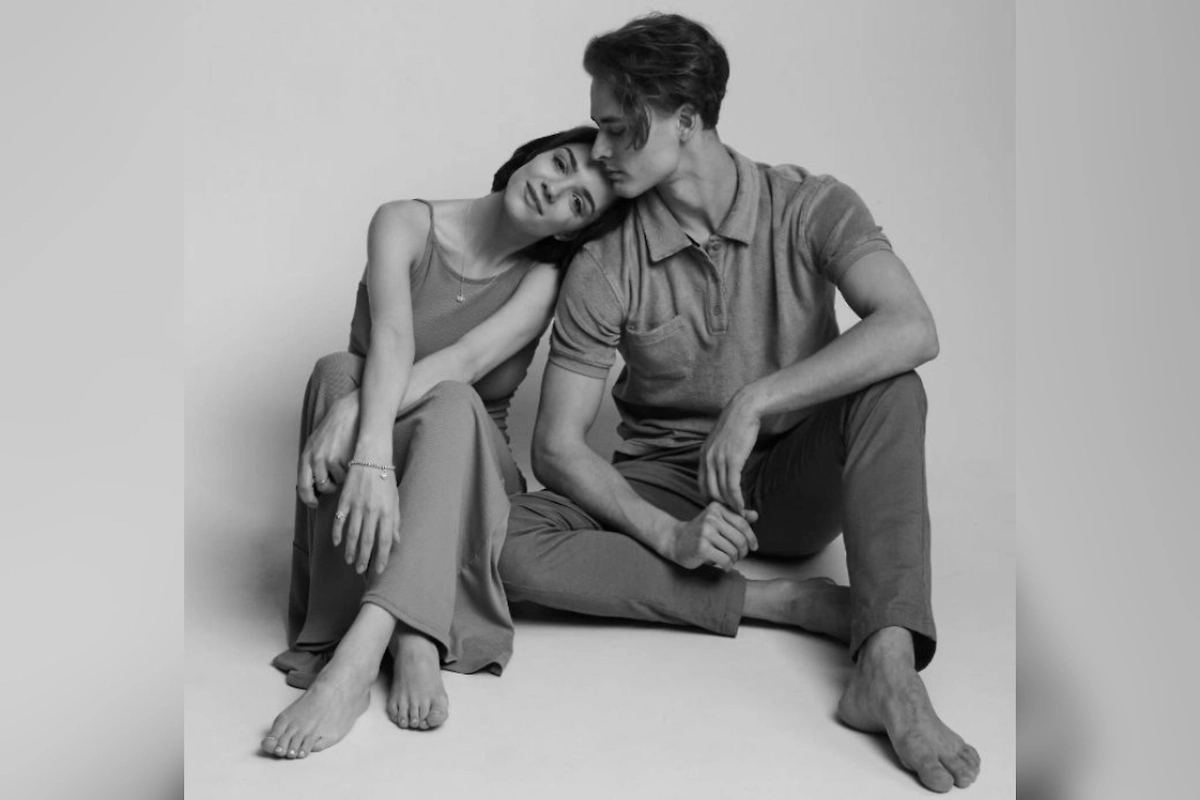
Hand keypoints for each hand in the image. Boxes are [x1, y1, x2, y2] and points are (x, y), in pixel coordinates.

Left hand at [297, 393, 359, 506]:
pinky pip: (347, 475)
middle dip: (329, 489)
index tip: (314, 503)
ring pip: (336, 482)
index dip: (308, 498)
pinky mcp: (345, 458)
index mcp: (306, 456)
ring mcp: (331, 459)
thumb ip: (311, 463)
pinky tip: (352, 459)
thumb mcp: (316, 444)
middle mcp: (316, 459)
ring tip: (345, 464)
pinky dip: (350, 471)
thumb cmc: (333, 429)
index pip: (302, 485)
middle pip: (321, 487)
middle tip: (335, 485)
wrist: (349, 412)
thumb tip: (312, 485)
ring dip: (341, 478)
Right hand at [332, 463, 400, 574]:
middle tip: (360, 570)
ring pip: (352, 534)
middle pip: (367, 540)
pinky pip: (340, 520)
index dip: (381, 557)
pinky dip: (337, 533)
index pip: (384, 540)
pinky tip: (337, 543)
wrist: (371, 458)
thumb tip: (396, 541)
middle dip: (364, 558)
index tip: (378, 570)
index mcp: (386, 512)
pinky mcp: (345, 499)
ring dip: (350, 550)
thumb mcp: (395, 500)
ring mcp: (357, 505)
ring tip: (349, 561)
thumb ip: (395, 521)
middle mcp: (372, 511)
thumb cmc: (385, 479)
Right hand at [664, 502, 758, 569]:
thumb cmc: (700, 532)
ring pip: (733, 551)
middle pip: (740, 539)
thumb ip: (736, 518)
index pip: (743, 524)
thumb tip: (756, 515)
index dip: (752, 537)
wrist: (675, 541)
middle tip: (740, 556)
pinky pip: (725, 560)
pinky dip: (727, 566)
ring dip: (734, 559)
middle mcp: (711, 518)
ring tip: (729, 560)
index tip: (754, 546)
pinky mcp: (702, 548)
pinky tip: (724, 566)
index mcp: (716, 508)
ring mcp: (705, 533)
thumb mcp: (717, 520)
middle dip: (743, 551)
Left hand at [698, 392, 760, 513]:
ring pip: (721, 492)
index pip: (702, 485)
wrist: (745, 409)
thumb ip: (720, 455)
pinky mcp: (732, 461)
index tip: (722, 507)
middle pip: (709, 492)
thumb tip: (726, 468)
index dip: (711, 499)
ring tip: (740, 515)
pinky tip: (742, 507)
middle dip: (721, 507)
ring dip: (730, 506)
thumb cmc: (738, 424)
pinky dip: (736, 500)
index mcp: (703, 455)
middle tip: (732, 515)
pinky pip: (731, 487)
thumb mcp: (722, 441)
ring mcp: (718, 460)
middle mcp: (707, 459)